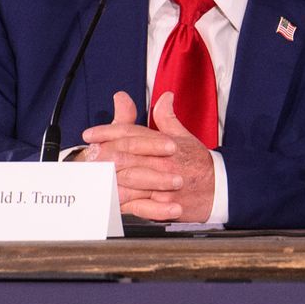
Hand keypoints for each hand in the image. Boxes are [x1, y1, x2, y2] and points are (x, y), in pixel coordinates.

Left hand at [81, 91, 216, 221]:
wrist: (220, 189)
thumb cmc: (201, 164)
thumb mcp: (185, 137)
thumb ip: (168, 118)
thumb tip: (164, 98)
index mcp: (166, 144)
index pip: (132, 134)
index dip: (108, 132)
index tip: (90, 134)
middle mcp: (162, 162)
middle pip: (124, 155)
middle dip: (101, 155)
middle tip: (84, 155)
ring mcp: (162, 185)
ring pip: (127, 180)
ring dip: (106, 178)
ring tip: (89, 177)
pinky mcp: (162, 205)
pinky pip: (136, 205)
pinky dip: (120, 203)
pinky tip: (106, 200)